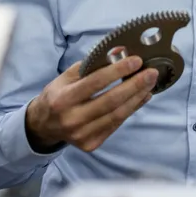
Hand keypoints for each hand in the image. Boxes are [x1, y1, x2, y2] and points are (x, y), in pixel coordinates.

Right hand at [25, 56, 157, 152]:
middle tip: (151, 73)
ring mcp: (82, 134)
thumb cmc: (58, 95)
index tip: (136, 61)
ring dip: (137, 98)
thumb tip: (119, 52)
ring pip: (117, 115)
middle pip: (110, 101)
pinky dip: (131, 110)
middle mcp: (72, 119)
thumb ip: (91, 65)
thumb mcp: (66, 76)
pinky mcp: (91, 144)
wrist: (44, 126)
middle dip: (134, 85)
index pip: (95, 83)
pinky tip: (141, 98)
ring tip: (150, 84)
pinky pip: (116, 125)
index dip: (117, 71)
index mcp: (63, 99)